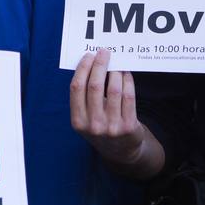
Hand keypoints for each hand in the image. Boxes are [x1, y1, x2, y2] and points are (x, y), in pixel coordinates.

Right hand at [70, 49, 144, 167]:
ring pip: (114, 89)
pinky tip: (126, 74)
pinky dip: (127, 81)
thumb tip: (91, 64)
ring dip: (116, 71)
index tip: (89, 56)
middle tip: (104, 53)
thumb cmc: (101, 127)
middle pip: (94, 86)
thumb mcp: (87, 118)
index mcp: (78, 121)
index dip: (83, 69)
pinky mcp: (128, 126)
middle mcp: (93, 125)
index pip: (76, 88)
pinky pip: (128, 97)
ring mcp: (111, 126)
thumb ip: (85, 96)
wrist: (121, 151)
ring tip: (117, 63)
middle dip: (99, 65)